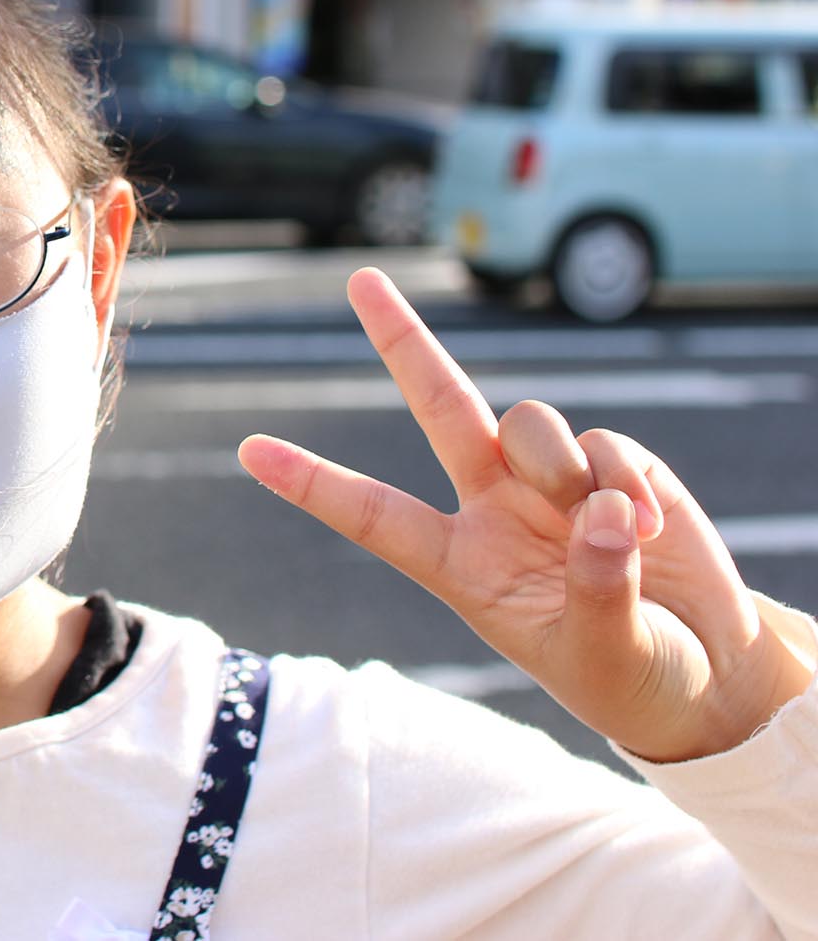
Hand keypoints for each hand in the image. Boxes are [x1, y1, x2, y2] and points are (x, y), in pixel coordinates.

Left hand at [237, 268, 816, 763]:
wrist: (705, 673)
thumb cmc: (635, 676)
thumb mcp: (610, 652)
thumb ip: (599, 585)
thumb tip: (598, 510)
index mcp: (461, 565)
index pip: (373, 517)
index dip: (313, 483)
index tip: (249, 451)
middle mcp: (492, 509)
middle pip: (441, 406)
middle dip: (404, 339)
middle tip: (359, 278)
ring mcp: (550, 482)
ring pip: (528, 422)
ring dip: (563, 468)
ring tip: (613, 531)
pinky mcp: (613, 466)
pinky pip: (604, 441)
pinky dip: (625, 482)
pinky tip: (649, 530)